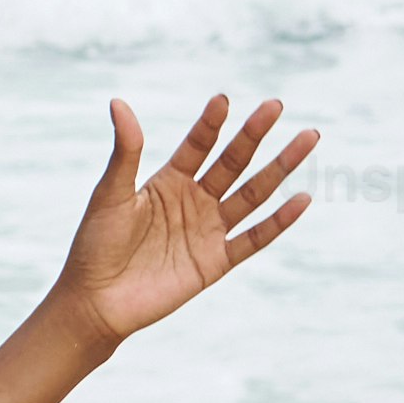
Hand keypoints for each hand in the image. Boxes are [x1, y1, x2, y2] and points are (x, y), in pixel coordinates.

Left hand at [53, 97, 314, 353]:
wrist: (96, 301)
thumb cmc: (95, 245)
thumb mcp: (110, 194)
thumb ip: (125, 152)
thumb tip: (118, 103)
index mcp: (168, 181)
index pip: (198, 145)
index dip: (211, 123)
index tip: (224, 100)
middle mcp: (194, 201)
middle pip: (233, 162)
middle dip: (255, 134)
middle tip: (277, 105)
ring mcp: (208, 230)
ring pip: (253, 193)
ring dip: (280, 167)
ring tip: (308, 138)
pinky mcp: (217, 261)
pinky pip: (254, 238)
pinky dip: (279, 221)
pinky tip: (303, 199)